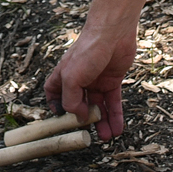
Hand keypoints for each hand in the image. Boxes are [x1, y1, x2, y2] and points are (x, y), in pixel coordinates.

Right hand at [44, 0, 154, 139]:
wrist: (113, 32)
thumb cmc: (88, 50)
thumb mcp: (72, 78)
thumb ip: (71, 100)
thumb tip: (77, 117)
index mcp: (64, 77)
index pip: (54, 95)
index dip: (56, 108)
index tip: (61, 122)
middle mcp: (79, 80)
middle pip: (78, 105)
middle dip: (83, 122)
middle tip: (89, 137)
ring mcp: (96, 81)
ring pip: (97, 107)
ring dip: (101, 123)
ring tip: (106, 138)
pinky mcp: (113, 80)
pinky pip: (113, 102)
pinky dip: (115, 115)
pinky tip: (118, 129)